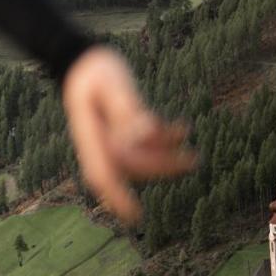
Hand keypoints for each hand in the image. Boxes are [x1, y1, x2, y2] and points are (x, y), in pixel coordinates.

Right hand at [61, 44, 196, 225]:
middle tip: (192, 161)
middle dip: (161, 169)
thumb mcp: (111, 83)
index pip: (102, 173)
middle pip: (131, 168)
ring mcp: (110, 139)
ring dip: (165, 159)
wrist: (82, 60)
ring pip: (140, 159)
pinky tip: (181, 130)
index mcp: (90, 135)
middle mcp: (99, 143)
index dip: (118, 196)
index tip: (135, 215)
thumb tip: (147, 132)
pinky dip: (162, 141)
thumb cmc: (94, 69)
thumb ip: (127, 108)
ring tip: (194, 155)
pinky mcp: (121, 130)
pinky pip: (143, 144)